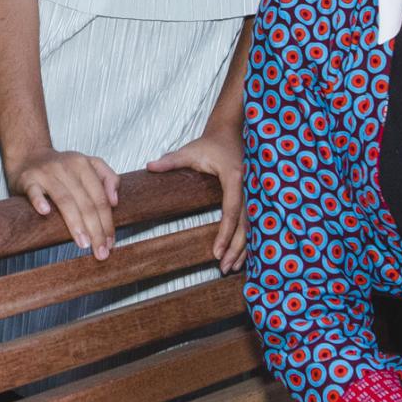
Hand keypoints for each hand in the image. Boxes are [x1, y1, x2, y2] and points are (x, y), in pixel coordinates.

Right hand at [6, 148, 119, 259]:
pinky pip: (34, 191)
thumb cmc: (61, 168)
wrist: (29, 155)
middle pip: (85, 202)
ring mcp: (46, 173)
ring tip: (83, 243)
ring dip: (75, 223)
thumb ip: (107, 178)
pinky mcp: (28, 179)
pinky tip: (45, 212)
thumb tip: (114, 201)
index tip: (110, 243)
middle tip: (100, 251)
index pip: (100, 198)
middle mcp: (66, 167)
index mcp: (83, 165)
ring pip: (64, 199)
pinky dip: (39, 200)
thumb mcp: (88, 165)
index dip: (107, 222)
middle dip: (95, 229)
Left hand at [147, 131, 245, 271]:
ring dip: (242, 248)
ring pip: (250, 226)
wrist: (229, 133)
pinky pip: (250, 222)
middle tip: (224, 267)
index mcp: (233, 178)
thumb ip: (171, 161)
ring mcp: (251, 194)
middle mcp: (246, 188)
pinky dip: (245, 239)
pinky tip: (239, 254)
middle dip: (235, 248)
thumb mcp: (190, 151)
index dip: (225, 233)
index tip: (216, 252)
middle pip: (244, 224)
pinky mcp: (250, 197)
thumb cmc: (210, 144)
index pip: (230, 211)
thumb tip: (150, 166)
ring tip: (232, 267)